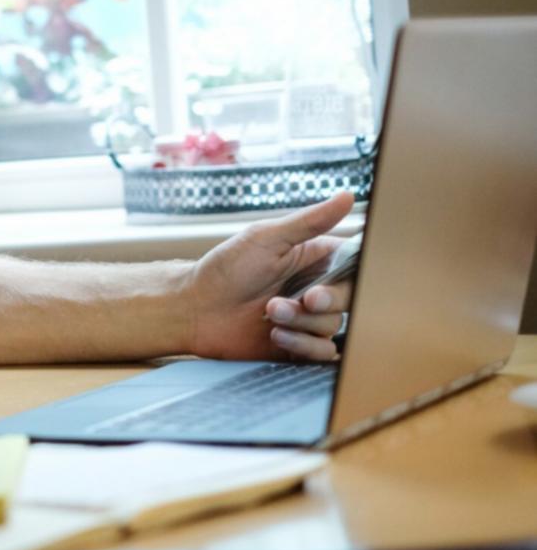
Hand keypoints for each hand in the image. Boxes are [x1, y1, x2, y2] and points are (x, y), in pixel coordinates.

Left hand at [184, 192, 355, 360]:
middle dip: (329, 300)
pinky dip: (302, 345)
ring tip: (270, 312)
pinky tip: (276, 335)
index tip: (337, 275)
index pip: (354, 264)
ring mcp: (306, 319)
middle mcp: (314, 288)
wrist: (195, 309)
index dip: (354, 273)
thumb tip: (348, 196)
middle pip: (350, 299)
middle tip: (305, 298)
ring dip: (303, 322)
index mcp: (313, 258)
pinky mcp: (297, 345)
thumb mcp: (266, 238)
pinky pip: (322, 353)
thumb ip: (309, 222)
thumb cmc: (225, 269)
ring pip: (333, 326)